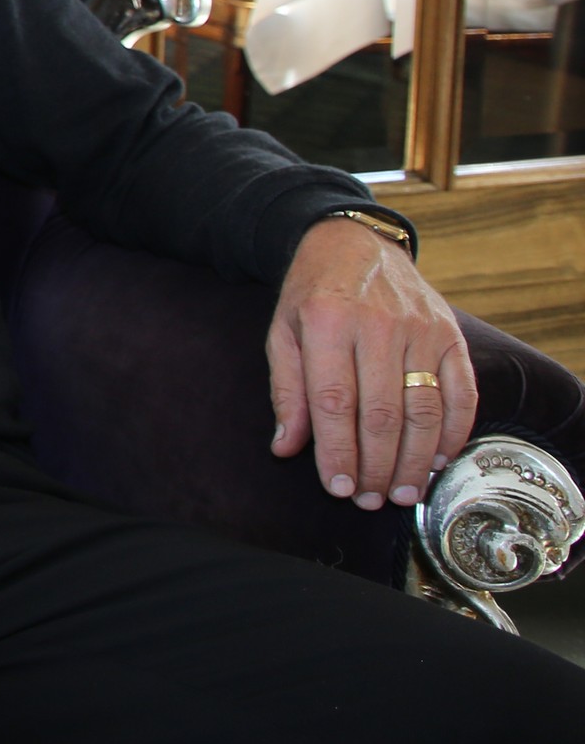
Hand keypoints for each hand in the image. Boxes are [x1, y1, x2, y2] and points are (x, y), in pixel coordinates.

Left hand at [267, 217, 474, 511]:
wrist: (351, 243)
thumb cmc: (311, 295)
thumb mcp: (282, 334)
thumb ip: (287, 392)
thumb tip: (286, 448)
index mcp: (327, 323)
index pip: (335, 402)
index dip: (338, 451)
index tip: (339, 488)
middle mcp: (378, 325)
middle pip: (382, 413)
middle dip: (378, 466)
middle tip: (373, 501)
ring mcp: (420, 329)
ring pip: (424, 409)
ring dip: (416, 459)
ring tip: (404, 493)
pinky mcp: (450, 333)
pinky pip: (461, 392)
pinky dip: (453, 432)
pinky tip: (438, 460)